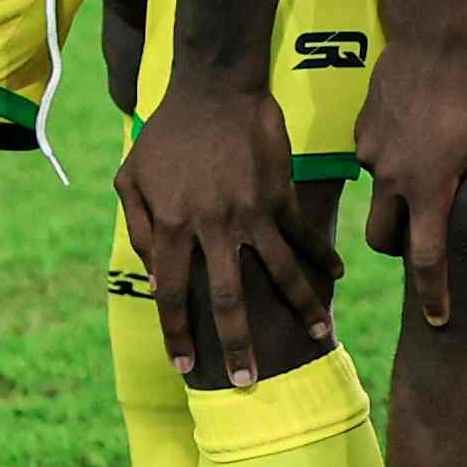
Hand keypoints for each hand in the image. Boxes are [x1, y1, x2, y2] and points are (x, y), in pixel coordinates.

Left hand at [116, 78, 323, 387]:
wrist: (214, 88)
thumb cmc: (166, 135)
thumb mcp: (131, 179)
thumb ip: (138, 227)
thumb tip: (151, 269)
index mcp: (171, 227)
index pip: (170, 293)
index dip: (177, 333)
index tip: (186, 365)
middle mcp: (213, 227)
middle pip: (227, 298)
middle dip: (237, 342)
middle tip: (249, 378)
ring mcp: (251, 211)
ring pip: (278, 271)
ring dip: (300, 307)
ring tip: (319, 336)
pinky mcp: (279, 193)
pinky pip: (302, 233)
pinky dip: (320, 256)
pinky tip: (335, 278)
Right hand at [354, 36, 466, 331]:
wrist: (434, 34)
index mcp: (427, 186)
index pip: (425, 258)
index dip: (433, 294)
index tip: (438, 321)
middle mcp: (390, 177)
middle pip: (384, 239)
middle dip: (403, 251)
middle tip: (427, 240)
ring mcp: (370, 154)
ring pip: (376, 201)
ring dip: (398, 205)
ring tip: (432, 178)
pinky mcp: (360, 132)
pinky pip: (372, 165)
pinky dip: (392, 167)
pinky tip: (420, 139)